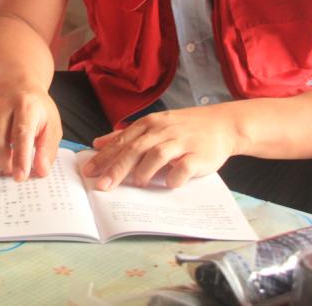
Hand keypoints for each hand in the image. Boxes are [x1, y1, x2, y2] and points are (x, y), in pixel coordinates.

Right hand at [0, 88, 61, 181]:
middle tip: (14, 169)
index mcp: (25, 107)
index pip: (21, 133)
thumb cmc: (36, 110)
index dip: (20, 157)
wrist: (17, 87)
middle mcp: (1, 108)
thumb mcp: (52, 125)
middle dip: (4, 163)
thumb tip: (41, 171)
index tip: (20, 177)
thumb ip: (47, 149)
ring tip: (4, 161)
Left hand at [82, 105, 238, 190]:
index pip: (122, 141)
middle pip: (135, 149)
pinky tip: (169, 184)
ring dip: (144, 171)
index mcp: (149, 124)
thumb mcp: (154, 125)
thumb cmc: (184, 127)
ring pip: (157, 155)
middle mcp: (163, 131)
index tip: (89, 172)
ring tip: (137, 183)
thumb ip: (126, 135)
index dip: (104, 157)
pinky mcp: (199, 155)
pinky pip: (184, 167)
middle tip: (103, 186)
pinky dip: (174, 176)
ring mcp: (181, 142)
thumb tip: (98, 144)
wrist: (223, 124)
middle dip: (116, 168)